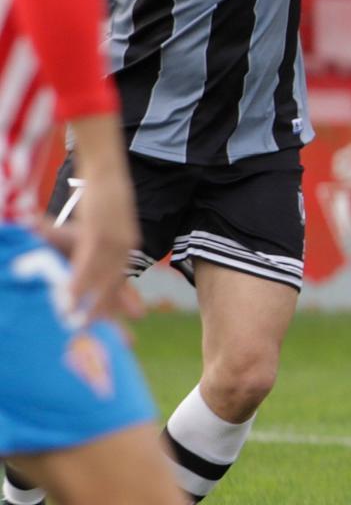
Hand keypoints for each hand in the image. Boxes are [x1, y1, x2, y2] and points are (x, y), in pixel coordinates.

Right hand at [64, 167, 140, 323]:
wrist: (106, 166)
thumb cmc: (98, 195)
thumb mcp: (96, 225)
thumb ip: (87, 245)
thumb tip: (78, 263)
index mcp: (127, 246)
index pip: (122, 280)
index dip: (120, 303)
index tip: (124, 325)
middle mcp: (125, 246)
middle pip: (115, 285)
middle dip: (109, 312)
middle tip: (107, 338)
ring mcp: (113, 240)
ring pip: (101, 279)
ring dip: (89, 303)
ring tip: (78, 326)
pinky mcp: (97, 232)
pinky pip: (86, 263)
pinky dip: (78, 282)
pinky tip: (69, 300)